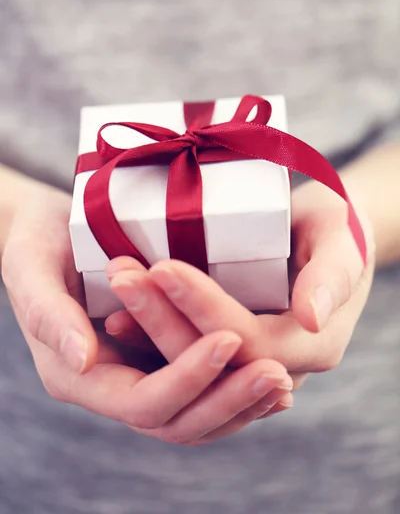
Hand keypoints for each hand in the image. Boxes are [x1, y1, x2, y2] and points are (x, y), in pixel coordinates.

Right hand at [1, 184, 292, 444]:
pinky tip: (274, 371)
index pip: (143, 402)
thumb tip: (83, 359)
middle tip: (278, 373)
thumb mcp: (31, 268)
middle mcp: (113, 387)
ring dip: (241, 403)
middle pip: (177, 422)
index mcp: (80, 376)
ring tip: (285, 378)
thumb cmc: (37, 242)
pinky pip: (203, 393)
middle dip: (228, 400)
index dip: (187, 377)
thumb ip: (48, 315)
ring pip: (196, 416)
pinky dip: (237, 390)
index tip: (229, 339)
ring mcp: (139, 376)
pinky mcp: (159, 360)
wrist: (50, 233)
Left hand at [107, 178, 374, 411]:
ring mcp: (252, 361)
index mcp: (312, 344)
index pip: (247, 337)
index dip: (202, 306)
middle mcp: (281, 364)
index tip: (163, 266)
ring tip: (116, 287)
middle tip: (122, 275)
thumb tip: (313, 317)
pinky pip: (188, 355)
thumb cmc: (336, 227)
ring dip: (149, 328)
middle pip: (211, 355)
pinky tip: (117, 315)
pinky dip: (151, 339)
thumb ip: (333, 275)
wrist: (327, 236)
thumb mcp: (340, 238)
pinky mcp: (231, 350)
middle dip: (162, 317)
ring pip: (193, 361)